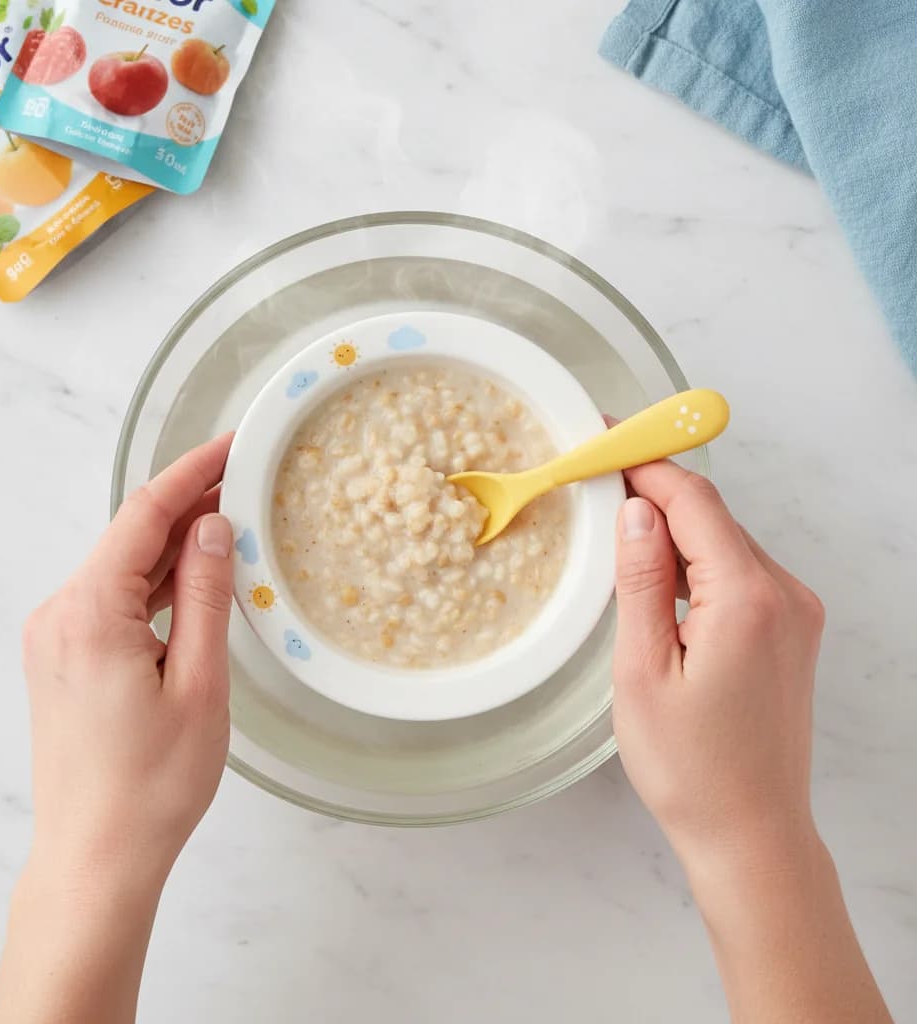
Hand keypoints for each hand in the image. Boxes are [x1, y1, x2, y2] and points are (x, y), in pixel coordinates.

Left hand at [21, 432, 234, 892]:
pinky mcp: (61, 658)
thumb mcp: (200, 683)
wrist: (96, 856)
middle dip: (186, 505)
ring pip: (122, 568)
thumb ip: (206, 595)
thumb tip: (214, 527)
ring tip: (229, 526)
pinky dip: (154, 584)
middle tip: (243, 481)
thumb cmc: (152, 784)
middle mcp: (60, 615)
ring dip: (173, 546)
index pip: (143, 515)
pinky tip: (192, 581)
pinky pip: (112, 600)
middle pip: (129, 537)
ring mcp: (55, 637)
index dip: (191, 473)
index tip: (230, 446)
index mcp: (90, 613)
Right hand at [610, 459, 892, 1022]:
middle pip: (712, 516)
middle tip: (598, 483)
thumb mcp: (642, 671)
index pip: (693, 501)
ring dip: (673, 533)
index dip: (645, 463)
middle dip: (654, 495)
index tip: (603, 443)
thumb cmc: (689, 767)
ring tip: (617, 540)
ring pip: (725, 543)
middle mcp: (785, 595)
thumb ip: (641, 582)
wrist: (751, 833)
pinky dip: (697, 564)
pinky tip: (660, 584)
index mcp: (747, 598)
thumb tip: (637, 510)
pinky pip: (739, 573)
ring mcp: (796, 613)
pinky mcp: (792, 631)